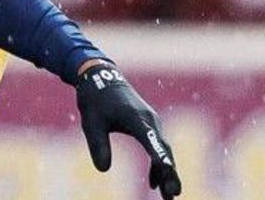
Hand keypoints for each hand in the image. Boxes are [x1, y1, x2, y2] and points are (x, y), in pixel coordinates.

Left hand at [76, 63, 181, 198]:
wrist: (100, 76)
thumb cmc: (95, 99)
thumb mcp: (91, 122)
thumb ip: (98, 144)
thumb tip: (103, 170)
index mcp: (136, 118)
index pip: (152, 142)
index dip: (161, 159)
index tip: (169, 172)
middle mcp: (150, 120)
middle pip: (164, 149)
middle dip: (170, 173)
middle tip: (173, 195)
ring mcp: (151, 122)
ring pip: (163, 150)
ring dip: (166, 172)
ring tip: (169, 196)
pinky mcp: (148, 124)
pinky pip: (157, 146)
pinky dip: (157, 163)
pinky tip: (154, 182)